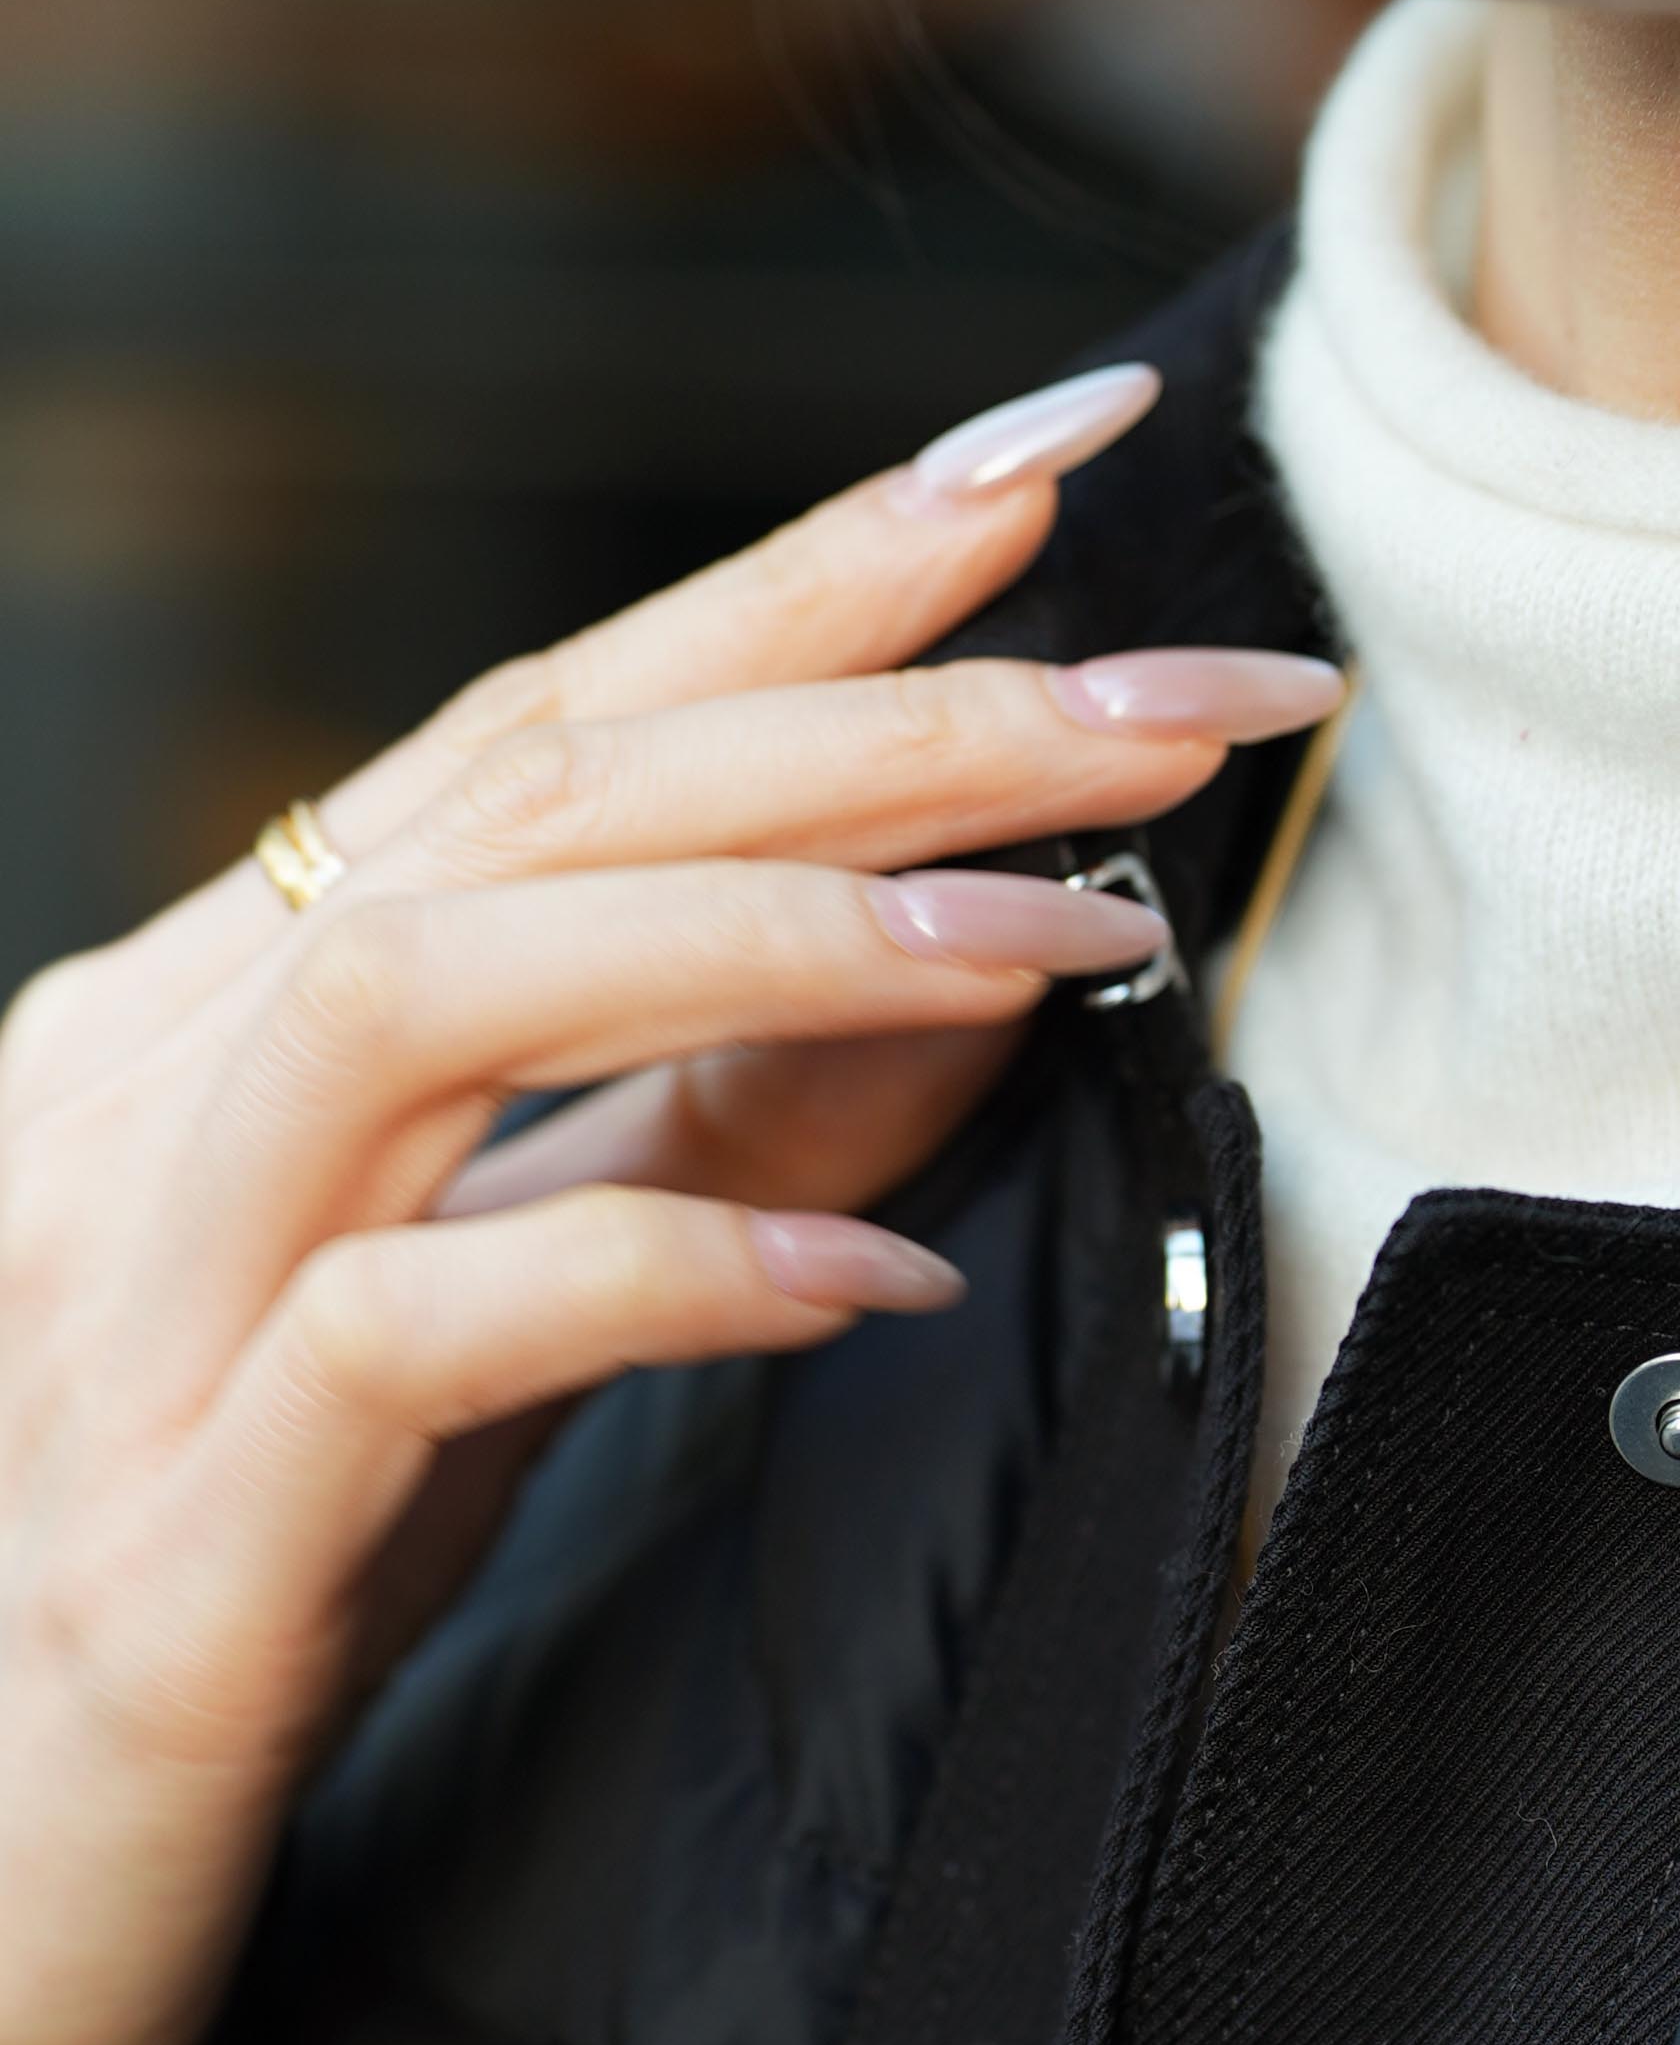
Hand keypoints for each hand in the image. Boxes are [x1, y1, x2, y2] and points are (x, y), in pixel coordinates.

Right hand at [0, 362, 1342, 2044]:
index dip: (805, 583)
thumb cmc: (250, 1578)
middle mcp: (149, 1099)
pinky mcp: (165, 1544)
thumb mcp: (513, 1319)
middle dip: (879, 712)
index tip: (1066, 465)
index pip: (546, 732)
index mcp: (226, 1022)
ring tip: (1062, 936)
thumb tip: (985, 950)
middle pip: (522, 805)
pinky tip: (871, 1273)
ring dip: (769, 936)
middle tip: (1185, 696)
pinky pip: (411, 1336)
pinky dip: (661, 1270)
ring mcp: (128, 1309)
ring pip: (424, 996)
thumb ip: (691, 1126)